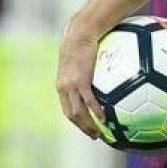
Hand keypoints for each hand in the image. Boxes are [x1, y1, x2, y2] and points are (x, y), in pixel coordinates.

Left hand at [56, 16, 106, 139]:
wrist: (79, 32)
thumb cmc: (82, 41)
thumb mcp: (79, 59)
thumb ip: (85, 70)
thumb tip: (98, 73)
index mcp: (62, 84)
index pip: (66, 108)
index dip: (76, 121)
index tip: (86, 128)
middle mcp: (63, 87)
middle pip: (71, 115)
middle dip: (83, 127)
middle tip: (95, 135)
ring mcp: (71, 85)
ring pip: (78, 112)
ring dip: (89, 125)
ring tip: (100, 132)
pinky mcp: (80, 80)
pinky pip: (89, 101)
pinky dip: (96, 113)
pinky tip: (104, 119)